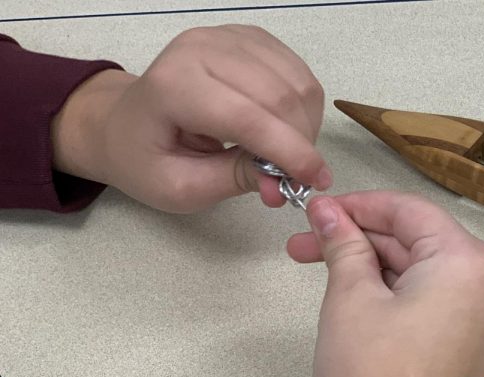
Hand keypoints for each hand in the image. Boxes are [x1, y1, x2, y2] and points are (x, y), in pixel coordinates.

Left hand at [51, 25, 330, 212]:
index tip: (316, 182)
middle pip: (281, 97)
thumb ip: (234, 181)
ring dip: (306, 126)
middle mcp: (201, 49)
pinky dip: (303, 106)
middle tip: (295, 176)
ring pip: (298, 83)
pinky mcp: (248, 38)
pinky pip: (298, 72)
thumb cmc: (145, 159)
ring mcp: (227, 38)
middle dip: (301, 144)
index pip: (249, 118)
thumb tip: (283, 185)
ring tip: (285, 153)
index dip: (291, 153)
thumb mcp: (180, 187)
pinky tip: (284, 127)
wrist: (124, 123)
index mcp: (174, 86)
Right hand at [291, 191, 483, 376]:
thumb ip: (345, 244)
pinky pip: (438, 298)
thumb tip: (329, 211)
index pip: (410, 211)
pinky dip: (399, 291)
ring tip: (322, 268)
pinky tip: (357, 290)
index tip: (318, 209)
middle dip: (361, 239)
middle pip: (419, 240)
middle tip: (307, 242)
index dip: (359, 205)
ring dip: (375, 266)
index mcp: (471, 262)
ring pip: (426, 270)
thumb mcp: (351, 298)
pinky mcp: (478, 342)